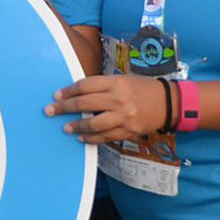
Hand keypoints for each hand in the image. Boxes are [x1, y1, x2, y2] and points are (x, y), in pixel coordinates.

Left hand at [46, 74, 167, 143]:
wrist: (169, 102)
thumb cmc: (142, 88)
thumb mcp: (123, 80)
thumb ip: (102, 87)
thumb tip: (77, 95)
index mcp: (116, 83)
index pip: (86, 86)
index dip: (69, 91)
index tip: (56, 95)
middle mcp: (119, 99)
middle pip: (85, 104)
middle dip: (64, 108)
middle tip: (50, 111)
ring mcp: (124, 117)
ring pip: (93, 124)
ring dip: (76, 126)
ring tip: (65, 127)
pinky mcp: (128, 131)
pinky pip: (105, 137)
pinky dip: (92, 138)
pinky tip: (82, 137)